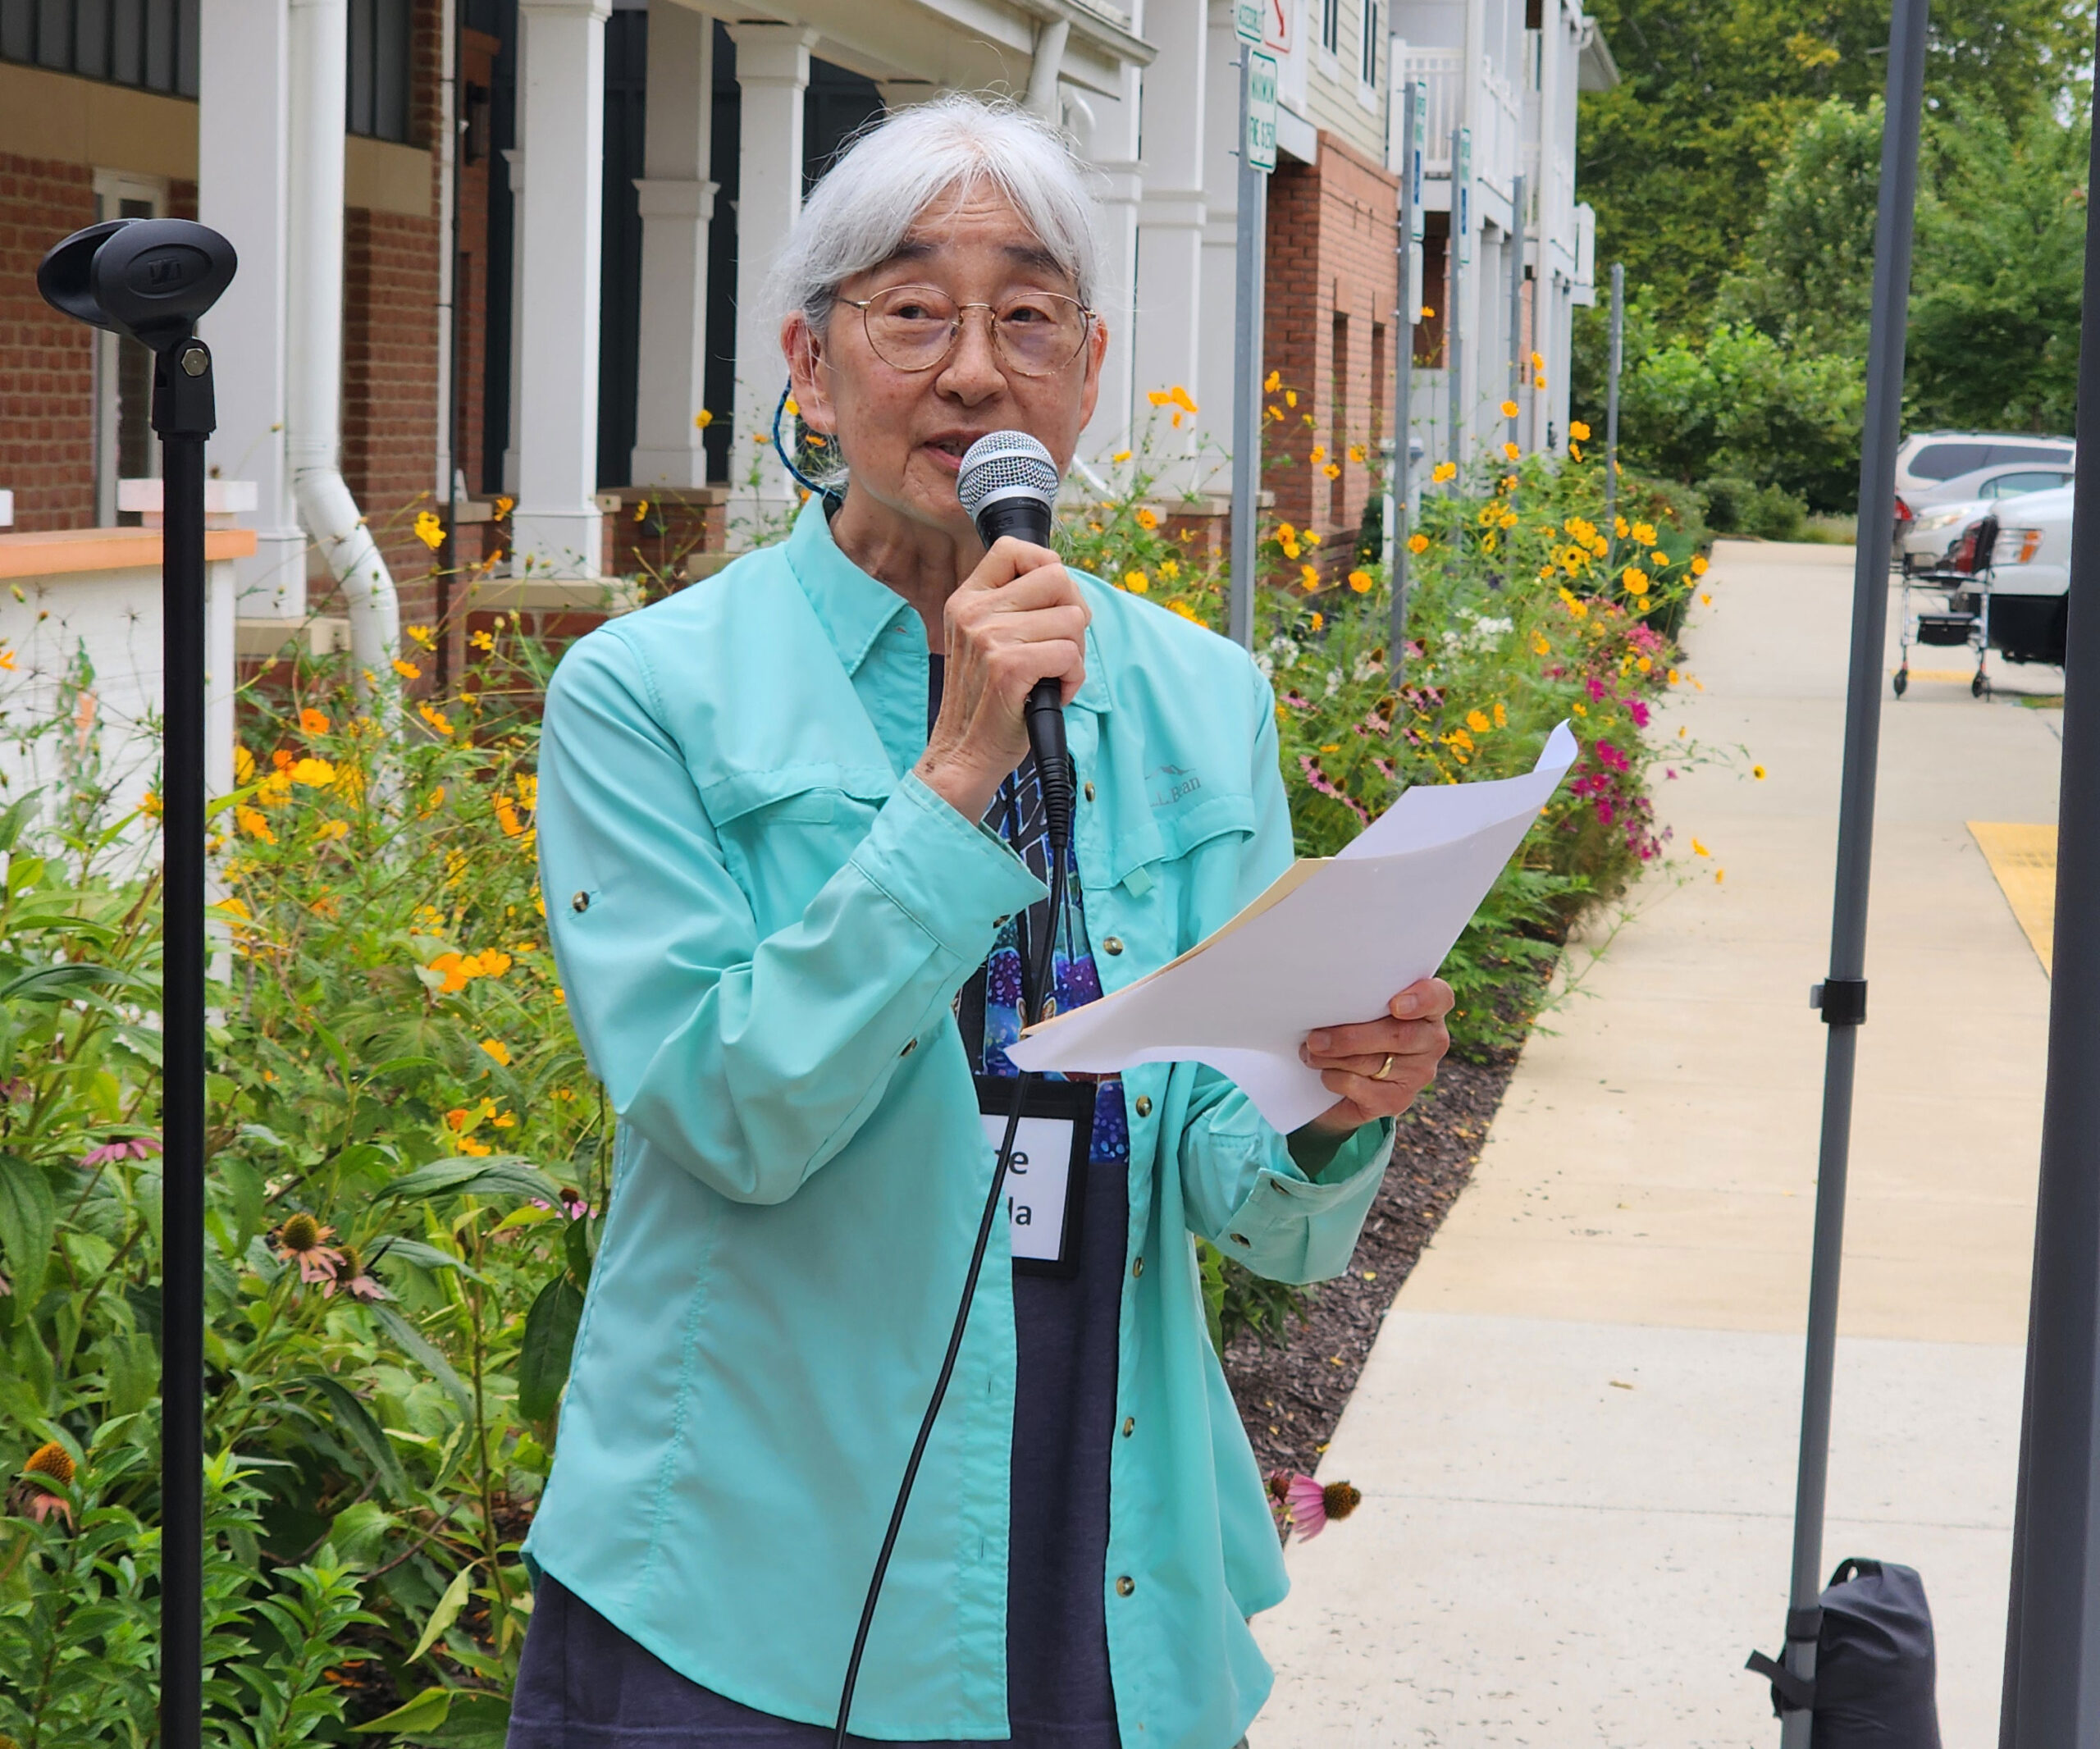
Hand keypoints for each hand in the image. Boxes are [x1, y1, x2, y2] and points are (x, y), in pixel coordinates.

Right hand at [914, 537, 1089, 820]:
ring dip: (1075, 653)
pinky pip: (1070, 653)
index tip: (1052, 601)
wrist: (965, 752)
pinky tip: (1052, 693)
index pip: (1014, 548)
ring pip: (1072, 618)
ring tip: (1051, 676)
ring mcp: (989, 638)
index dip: (1047, 567)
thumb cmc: (987, 700)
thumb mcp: (985, 641)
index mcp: (967, 600)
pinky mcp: (1009, 666)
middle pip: (1056, 578)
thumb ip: (1014, 608)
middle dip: (1073, 613)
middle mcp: (974, 612)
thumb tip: (1066, 584)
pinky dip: (1073, 678)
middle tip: (1058, 648)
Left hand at [1299, 978, 1454, 1131]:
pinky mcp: (1397, 1100)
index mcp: (1428, 1010)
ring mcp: (1418, 1074)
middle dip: (1351, 1036)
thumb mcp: (1362, 1009)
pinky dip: (1335, 1078)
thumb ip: (1360, 1000)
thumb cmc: (1357, 1028)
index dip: (1422, 1000)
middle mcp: (1431, 1041)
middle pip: (1399, 1035)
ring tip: (1310, 1050)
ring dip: (1333, 1057)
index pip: (1439, 998)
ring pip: (1373, 1062)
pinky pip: (1360, 1087)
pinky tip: (1325, 1072)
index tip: (1395, 1005)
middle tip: (1316, 1038)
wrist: (1347, 1083)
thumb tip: (1327, 1000)